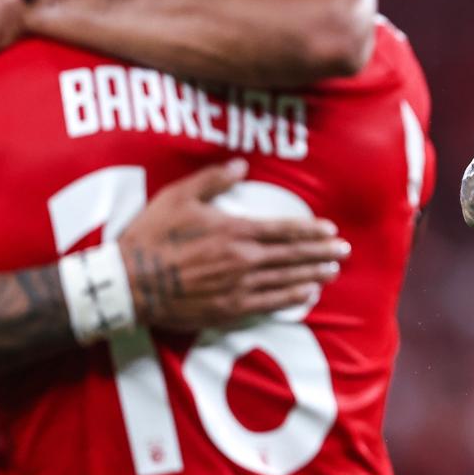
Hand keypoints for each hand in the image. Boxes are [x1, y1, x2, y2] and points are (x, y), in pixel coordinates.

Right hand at [118, 159, 350, 328]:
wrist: (129, 283)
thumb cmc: (151, 236)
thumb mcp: (178, 197)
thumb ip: (212, 180)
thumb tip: (240, 165)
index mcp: (234, 230)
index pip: (283, 230)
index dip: (310, 230)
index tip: (331, 229)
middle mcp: (243, 260)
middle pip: (293, 255)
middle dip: (321, 252)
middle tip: (344, 251)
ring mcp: (238, 287)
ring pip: (286, 280)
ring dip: (313, 275)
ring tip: (333, 272)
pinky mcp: (229, 310)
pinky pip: (269, 304)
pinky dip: (292, 299)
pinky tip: (307, 296)